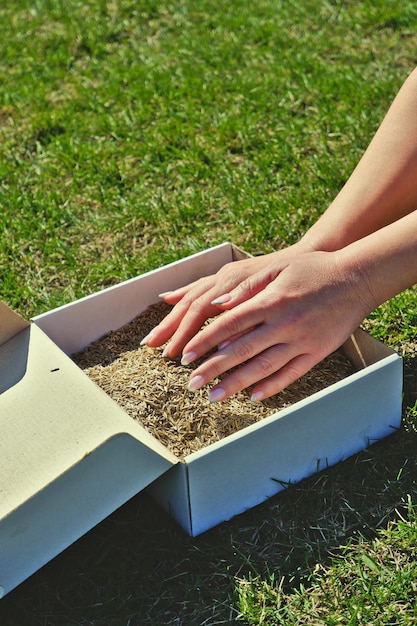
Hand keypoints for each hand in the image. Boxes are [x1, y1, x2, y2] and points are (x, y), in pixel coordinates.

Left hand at [148, 249, 373, 401]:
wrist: (356, 279)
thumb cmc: (313, 269)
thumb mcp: (277, 268)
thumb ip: (246, 287)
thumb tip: (217, 304)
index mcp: (271, 302)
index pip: (229, 326)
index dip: (205, 341)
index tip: (186, 355)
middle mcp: (284, 325)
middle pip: (241, 351)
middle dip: (213, 368)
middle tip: (191, 383)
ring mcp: (301, 342)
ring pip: (263, 367)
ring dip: (236, 383)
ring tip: (214, 396)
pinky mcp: (317, 353)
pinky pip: (291, 374)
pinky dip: (271, 387)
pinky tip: (253, 396)